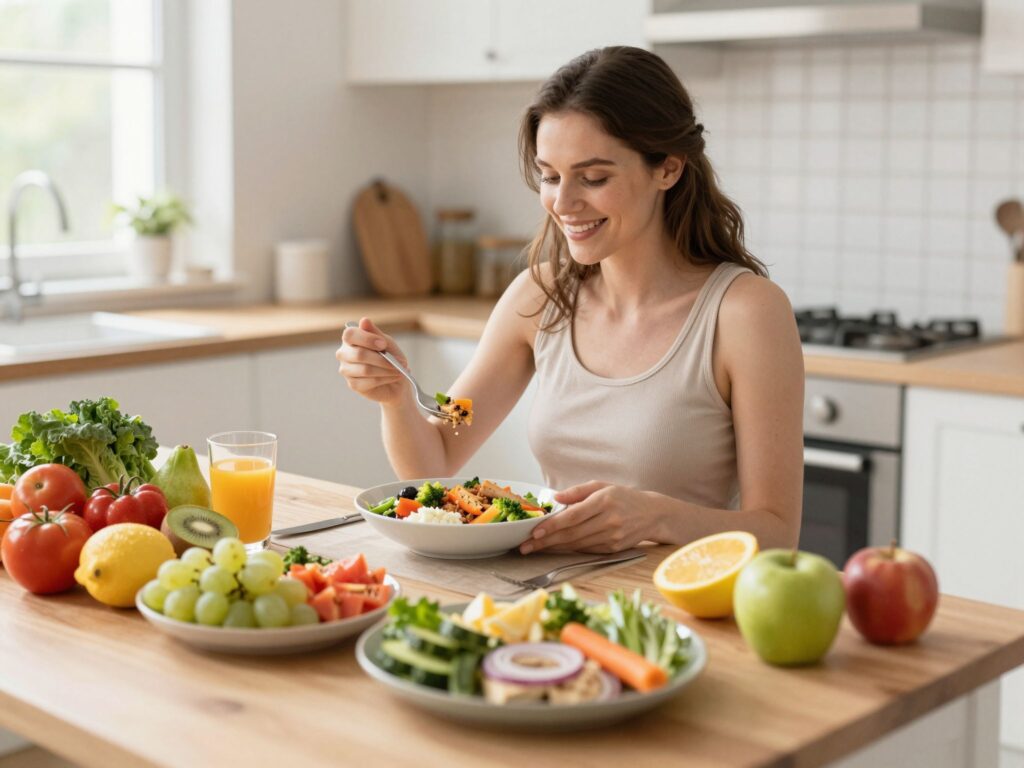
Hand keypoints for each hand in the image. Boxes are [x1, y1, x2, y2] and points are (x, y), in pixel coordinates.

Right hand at [336, 317, 410, 404]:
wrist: (396, 380)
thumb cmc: (390, 357)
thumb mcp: (386, 343)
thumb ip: (375, 333)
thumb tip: (364, 320)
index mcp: (351, 339)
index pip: (350, 334)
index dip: (367, 339)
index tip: (383, 344)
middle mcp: (344, 353)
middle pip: (359, 354)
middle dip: (382, 359)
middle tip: (399, 362)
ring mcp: (346, 370)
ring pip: (366, 370)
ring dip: (387, 370)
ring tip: (399, 370)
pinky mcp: (353, 384)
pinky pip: (369, 381)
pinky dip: (385, 379)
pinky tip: (394, 377)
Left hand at [519, 481, 655, 554]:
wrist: (653, 514)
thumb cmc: (623, 497)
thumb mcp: (602, 486)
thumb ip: (577, 491)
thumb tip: (554, 497)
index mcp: (604, 501)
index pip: (573, 516)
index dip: (553, 526)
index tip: (535, 532)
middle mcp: (609, 520)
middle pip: (572, 534)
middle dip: (546, 542)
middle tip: (525, 546)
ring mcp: (612, 537)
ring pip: (577, 545)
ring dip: (554, 548)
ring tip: (535, 549)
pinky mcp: (613, 549)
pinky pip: (586, 550)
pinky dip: (568, 550)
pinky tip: (554, 549)